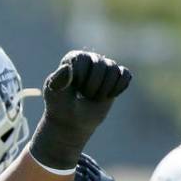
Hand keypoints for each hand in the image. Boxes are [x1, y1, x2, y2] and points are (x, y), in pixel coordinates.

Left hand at [30, 51, 131, 170]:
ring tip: (94, 96)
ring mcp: (105, 67)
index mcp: (73, 58)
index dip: (80, 78)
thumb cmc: (60, 106)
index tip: (73, 88)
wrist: (72, 121)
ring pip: (114, 70)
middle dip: (93, 86)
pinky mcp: (116, 77)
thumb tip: (67, 68)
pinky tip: (108, 96)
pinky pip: (125, 75)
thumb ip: (58, 81)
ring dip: (104, 89)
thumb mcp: (55, 95)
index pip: (83, 60)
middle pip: (101, 64)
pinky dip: (118, 88)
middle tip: (84, 95)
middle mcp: (90, 59)